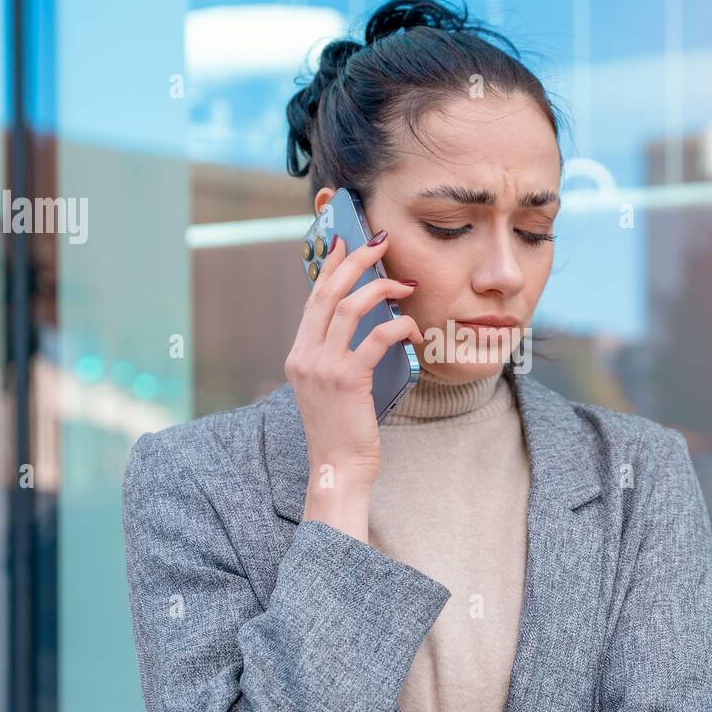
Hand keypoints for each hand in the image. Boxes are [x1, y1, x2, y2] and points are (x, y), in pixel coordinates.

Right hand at [283, 229, 423, 541]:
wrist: (337, 469)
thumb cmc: (342, 431)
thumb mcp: (329, 388)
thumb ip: (336, 357)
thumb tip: (366, 326)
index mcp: (298, 355)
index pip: (313, 299)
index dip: (330, 267)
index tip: (346, 242)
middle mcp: (304, 356)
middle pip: (328, 292)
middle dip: (356, 261)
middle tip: (379, 243)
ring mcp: (323, 367)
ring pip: (350, 307)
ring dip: (381, 288)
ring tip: (404, 284)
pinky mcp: (347, 379)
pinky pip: (376, 338)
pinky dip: (398, 326)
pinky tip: (412, 328)